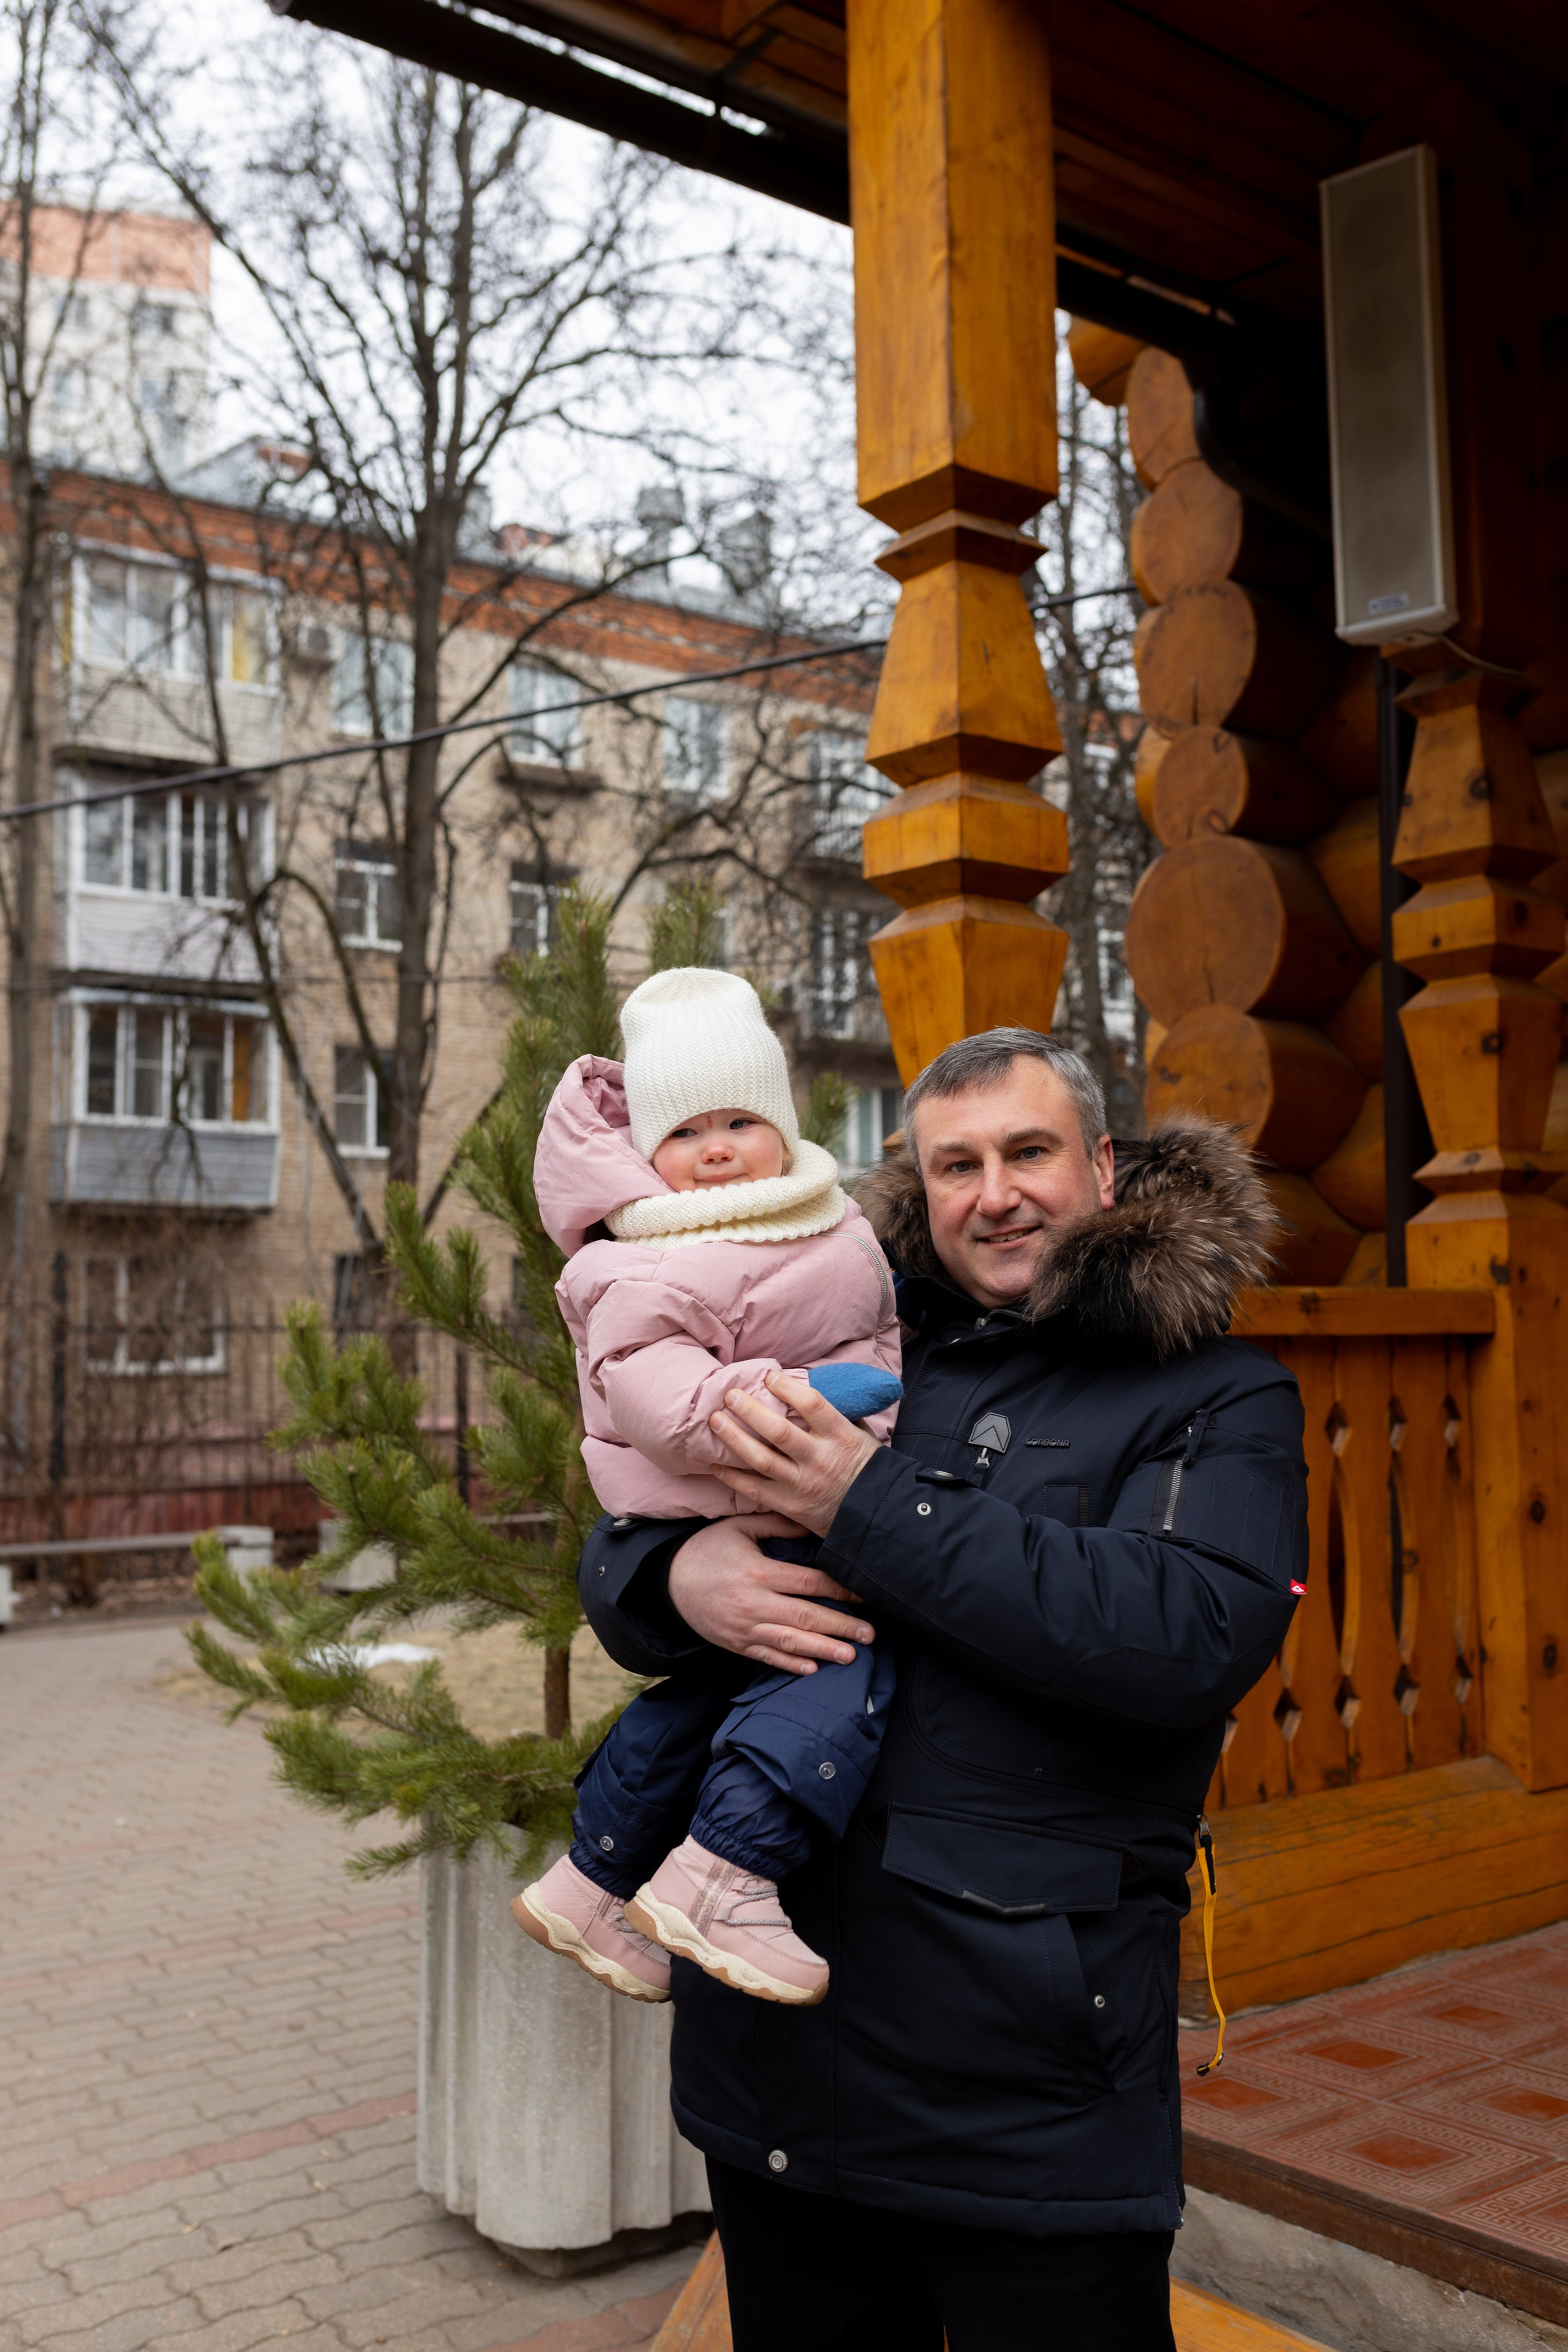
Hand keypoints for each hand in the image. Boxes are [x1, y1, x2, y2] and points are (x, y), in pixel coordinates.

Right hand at [667, 1513, 873, 1676]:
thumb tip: (812, 1524)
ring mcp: (744, 1628)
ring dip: (823, 1651)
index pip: (808, 1583)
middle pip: (805, 1617)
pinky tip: (812, 1669)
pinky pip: (767, 1658)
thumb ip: (777, 1525)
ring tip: (851, 1657)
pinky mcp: (736, 1644)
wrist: (668, 1581)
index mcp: (758, 1572)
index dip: (839, 1589)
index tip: (864, 1594)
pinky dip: (789, 1665)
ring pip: (789, 1643)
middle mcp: (753, 1603)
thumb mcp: (738, 1527)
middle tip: (870, 1635)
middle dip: (841, 1627)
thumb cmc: (708, 1549)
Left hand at [708, 1370, 878, 1537]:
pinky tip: (715, 1464)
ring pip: (761, 1459)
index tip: (768, 1377)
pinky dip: (732, 1477)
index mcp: (840, 1436)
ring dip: (734, 1438)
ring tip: (715, 1420)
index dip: (787, 1387)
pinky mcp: (789, 1505)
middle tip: (730, 1395)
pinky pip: (755, 1490)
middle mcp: (819, 1459)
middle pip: (778, 1431)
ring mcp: (802, 1484)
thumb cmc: (866, 1468)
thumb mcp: (862, 1434)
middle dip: (750, 1410)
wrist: (876, 1515)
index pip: (811, 1404)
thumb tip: (811, 1386)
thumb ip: (839, 1413)